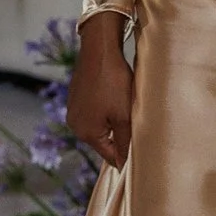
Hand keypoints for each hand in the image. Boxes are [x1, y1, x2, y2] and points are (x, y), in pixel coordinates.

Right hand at [66, 10, 134, 168]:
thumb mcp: (124, 116)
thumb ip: (125, 143)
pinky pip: (92, 114)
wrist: (99, 50)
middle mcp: (75, 125)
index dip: (127, 155)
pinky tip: (113, 97)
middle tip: (134, 121)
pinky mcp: (75, 98)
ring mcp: (73, 111)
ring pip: (99, 127)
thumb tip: (125, 166)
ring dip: (112, 123)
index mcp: (87, 133)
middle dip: (119, 136)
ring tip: (124, 107)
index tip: (141, 147)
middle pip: (104, 143)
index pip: (111, 157)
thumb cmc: (113, 82)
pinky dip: (104, 110)